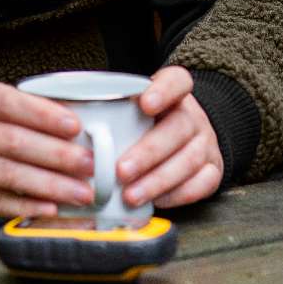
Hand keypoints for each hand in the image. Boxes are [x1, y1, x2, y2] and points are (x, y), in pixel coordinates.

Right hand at [0, 79, 95, 217]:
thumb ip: (15, 105)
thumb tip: (66, 120)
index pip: (12, 104)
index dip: (44, 115)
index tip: (75, 125)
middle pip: (15, 144)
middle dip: (57, 156)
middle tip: (89, 165)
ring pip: (9, 176)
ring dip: (49, 186)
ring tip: (81, 192)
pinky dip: (24, 206)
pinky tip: (49, 209)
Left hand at [116, 66, 223, 208]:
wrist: (186, 135)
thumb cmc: (146, 122)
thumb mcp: (133, 104)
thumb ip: (110, 108)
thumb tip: (68, 119)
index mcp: (174, 92)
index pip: (177, 81)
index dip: (163, 91)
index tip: (145, 104)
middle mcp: (193, 115)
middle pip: (178, 128)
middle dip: (148, 153)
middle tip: (120, 170)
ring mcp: (206, 142)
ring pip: (190, 159)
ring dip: (158, 180)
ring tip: (130, 195)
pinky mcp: (214, 168)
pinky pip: (203, 183)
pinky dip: (178, 195)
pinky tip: (156, 202)